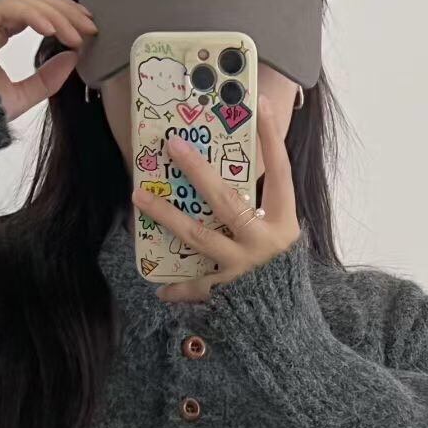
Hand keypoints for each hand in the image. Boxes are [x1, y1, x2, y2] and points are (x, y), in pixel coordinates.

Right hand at [0, 0, 95, 122]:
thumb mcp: (21, 97)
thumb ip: (46, 80)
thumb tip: (73, 58)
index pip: (37, 14)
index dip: (64, 17)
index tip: (88, 30)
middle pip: (34, 2)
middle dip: (65, 12)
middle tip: (90, 28)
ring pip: (25, 2)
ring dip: (55, 16)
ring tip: (75, 35)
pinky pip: (7, 8)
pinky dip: (33, 16)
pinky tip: (52, 30)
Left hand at [131, 97, 300, 303]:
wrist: (288, 324)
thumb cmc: (282, 272)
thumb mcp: (281, 235)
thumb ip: (263, 208)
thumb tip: (227, 173)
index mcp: (284, 221)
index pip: (280, 172)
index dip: (271, 138)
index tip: (257, 104)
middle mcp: (264, 241)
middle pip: (226, 200)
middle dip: (197, 170)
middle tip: (173, 145)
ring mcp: (244, 266)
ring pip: (199, 235)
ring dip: (167, 215)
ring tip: (139, 197)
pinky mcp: (227, 291)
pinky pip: (196, 286)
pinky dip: (178, 289)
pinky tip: (160, 288)